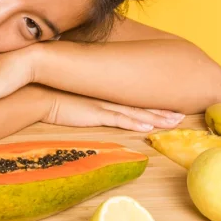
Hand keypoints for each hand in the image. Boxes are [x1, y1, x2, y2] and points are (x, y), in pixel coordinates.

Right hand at [41, 90, 184, 132]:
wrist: (39, 94)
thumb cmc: (53, 94)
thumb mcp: (75, 97)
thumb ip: (87, 100)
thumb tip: (91, 105)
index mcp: (104, 93)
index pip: (133, 98)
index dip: (152, 103)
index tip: (169, 106)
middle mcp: (107, 97)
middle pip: (140, 104)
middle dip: (163, 110)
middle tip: (182, 115)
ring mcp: (102, 104)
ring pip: (136, 112)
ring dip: (157, 118)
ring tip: (175, 122)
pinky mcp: (95, 113)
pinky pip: (120, 119)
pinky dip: (136, 123)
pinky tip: (149, 127)